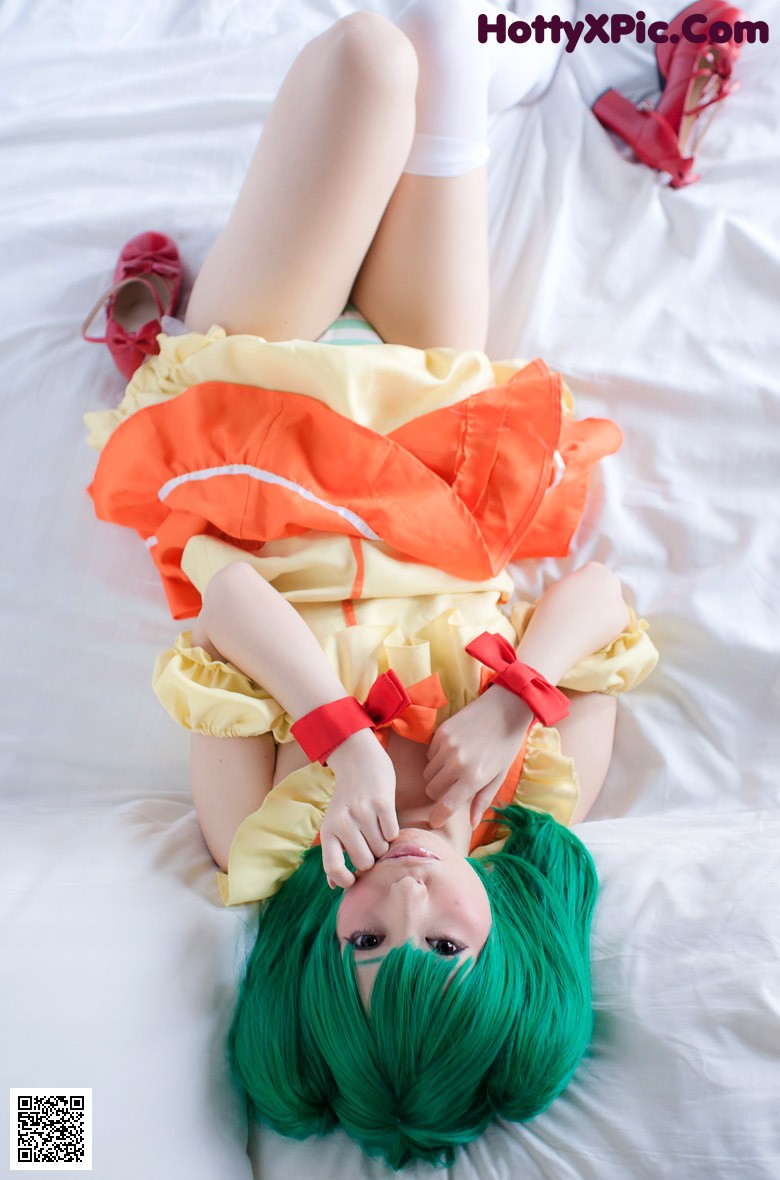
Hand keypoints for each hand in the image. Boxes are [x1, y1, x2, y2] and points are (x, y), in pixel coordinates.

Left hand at [319, 729, 399, 888]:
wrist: (359, 762)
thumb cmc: (348, 800)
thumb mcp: (334, 824)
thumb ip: (335, 853)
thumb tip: (335, 886)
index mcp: (328, 830)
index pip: (332, 867)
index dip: (344, 880)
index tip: (354, 878)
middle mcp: (343, 822)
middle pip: (365, 862)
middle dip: (372, 857)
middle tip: (369, 843)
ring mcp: (362, 812)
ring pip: (381, 849)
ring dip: (383, 843)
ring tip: (376, 827)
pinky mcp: (382, 802)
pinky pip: (393, 833)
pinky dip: (392, 830)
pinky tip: (385, 818)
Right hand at [423, 688, 531, 828]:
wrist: (505, 709)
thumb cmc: (505, 745)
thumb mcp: (499, 776)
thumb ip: (483, 800)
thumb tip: (471, 823)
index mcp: (474, 778)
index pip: (446, 806)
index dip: (438, 817)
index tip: (434, 821)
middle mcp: (457, 763)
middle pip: (432, 790)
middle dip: (439, 792)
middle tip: (452, 786)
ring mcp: (447, 746)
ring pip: (428, 773)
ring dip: (437, 775)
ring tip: (455, 766)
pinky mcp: (441, 732)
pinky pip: (429, 754)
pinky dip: (437, 758)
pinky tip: (453, 751)